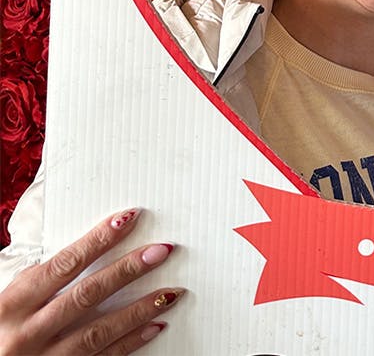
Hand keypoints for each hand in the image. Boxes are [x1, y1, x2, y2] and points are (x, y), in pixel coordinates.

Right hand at [0, 209, 182, 354]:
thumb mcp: (7, 303)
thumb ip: (41, 282)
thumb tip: (87, 251)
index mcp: (13, 305)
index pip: (64, 264)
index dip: (99, 240)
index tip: (128, 219)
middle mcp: (28, 332)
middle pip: (87, 294)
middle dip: (128, 270)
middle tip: (160, 251)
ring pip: (99, 330)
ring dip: (140, 309)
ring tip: (171, 292)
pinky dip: (131, 341)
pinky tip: (155, 325)